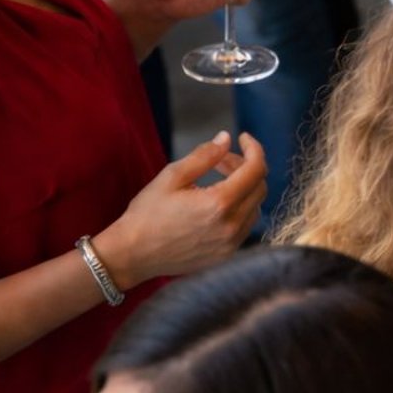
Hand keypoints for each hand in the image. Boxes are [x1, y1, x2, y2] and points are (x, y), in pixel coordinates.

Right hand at [92, 132, 267, 287]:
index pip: (256, 169)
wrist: (132, 255)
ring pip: (255, 206)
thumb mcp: (172, 176)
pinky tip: (218, 203)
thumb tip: (226, 138)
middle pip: (260, 186)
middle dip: (246, 166)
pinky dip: (241, 208)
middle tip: (221, 160)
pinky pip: (246, 225)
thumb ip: (204, 155)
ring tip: (218, 180)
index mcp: (219, 203)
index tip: (243, 137)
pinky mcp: (227, 254)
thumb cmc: (147, 214)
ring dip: (244, 187)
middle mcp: (232, 225)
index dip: (254, 148)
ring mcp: (232, 243)